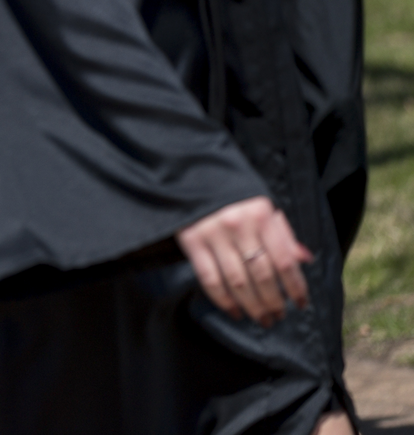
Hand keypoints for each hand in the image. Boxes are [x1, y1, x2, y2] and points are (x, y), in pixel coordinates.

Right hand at [176, 195, 311, 325]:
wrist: (191, 177)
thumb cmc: (234, 198)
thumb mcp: (263, 208)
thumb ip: (283, 234)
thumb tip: (305, 259)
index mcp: (261, 215)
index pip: (284, 260)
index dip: (295, 286)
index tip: (301, 304)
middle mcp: (239, 225)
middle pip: (262, 275)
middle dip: (273, 301)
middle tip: (278, 317)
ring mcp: (213, 234)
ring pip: (238, 282)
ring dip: (252, 306)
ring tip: (261, 319)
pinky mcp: (191, 242)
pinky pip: (210, 279)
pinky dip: (223, 300)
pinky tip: (234, 311)